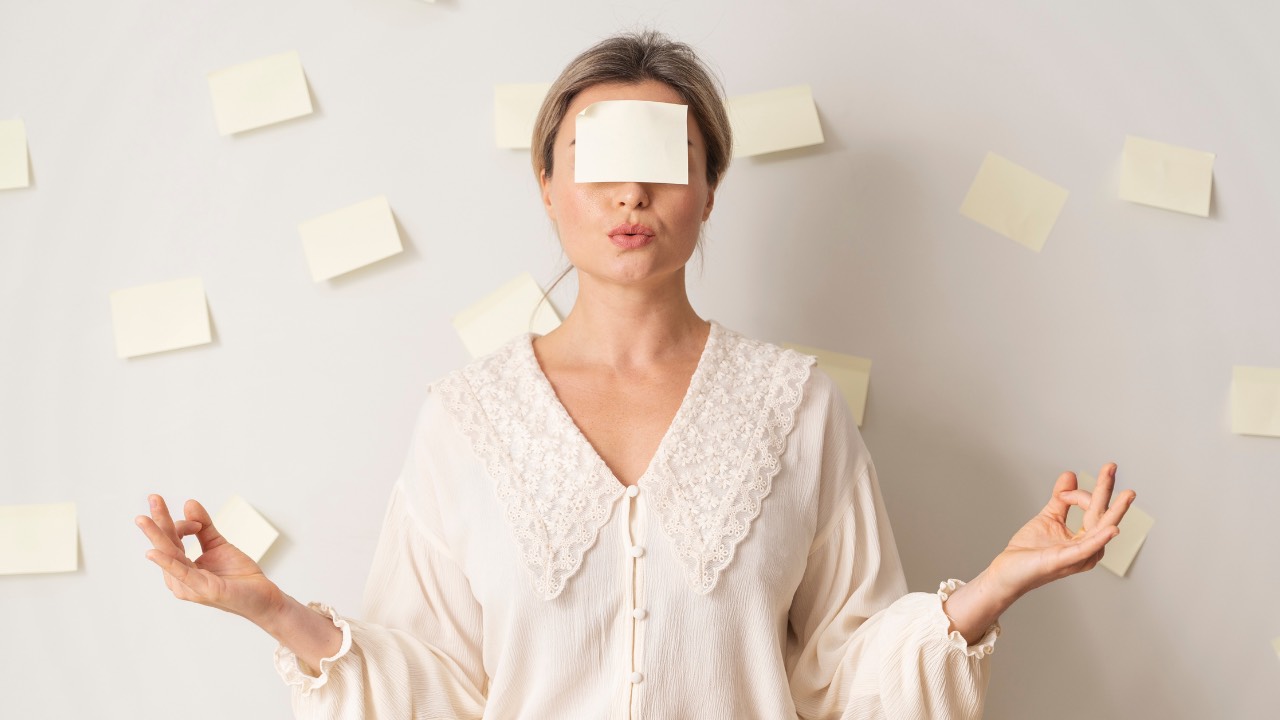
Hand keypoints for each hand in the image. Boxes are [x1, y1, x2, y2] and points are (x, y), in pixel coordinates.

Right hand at [135, 494, 285, 626]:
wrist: (263, 597)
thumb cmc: (238, 575)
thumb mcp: (218, 545)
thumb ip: (203, 526)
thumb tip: (188, 503)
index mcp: (183, 568)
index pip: (171, 541)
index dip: (182, 524)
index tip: (198, 522)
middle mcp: (181, 579)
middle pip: (166, 545)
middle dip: (157, 522)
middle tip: (152, 497)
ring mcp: (190, 586)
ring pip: (170, 555)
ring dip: (157, 536)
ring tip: (143, 519)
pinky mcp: (204, 590)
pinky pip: (183, 574)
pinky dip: (168, 562)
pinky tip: (154, 552)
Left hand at [985, 463, 1136, 601]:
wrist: (1008, 570)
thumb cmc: (1029, 550)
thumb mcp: (1048, 517)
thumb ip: (1061, 499)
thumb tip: (1070, 474)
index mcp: (1084, 539)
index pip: (1094, 509)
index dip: (1079, 494)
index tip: (1062, 492)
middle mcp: (1087, 548)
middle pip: (1103, 516)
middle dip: (1107, 490)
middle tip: (1112, 466)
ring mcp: (1077, 556)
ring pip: (1100, 530)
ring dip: (1114, 512)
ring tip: (1127, 495)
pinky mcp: (1064, 561)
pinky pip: (1085, 549)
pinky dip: (1100, 539)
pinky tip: (1112, 529)